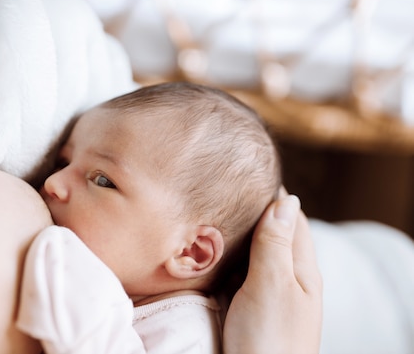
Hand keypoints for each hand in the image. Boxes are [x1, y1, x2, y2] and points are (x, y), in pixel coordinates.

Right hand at [223, 191, 322, 353]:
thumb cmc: (268, 339)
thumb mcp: (272, 285)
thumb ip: (276, 243)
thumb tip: (286, 200)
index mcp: (302, 270)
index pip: (292, 220)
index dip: (274, 195)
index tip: (250, 171)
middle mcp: (286, 279)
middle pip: (271, 234)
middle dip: (251, 211)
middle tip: (224, 188)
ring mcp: (265, 294)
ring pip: (251, 253)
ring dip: (234, 234)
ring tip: (211, 212)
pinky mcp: (246, 307)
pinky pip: (236, 273)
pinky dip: (224, 257)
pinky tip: (208, 251)